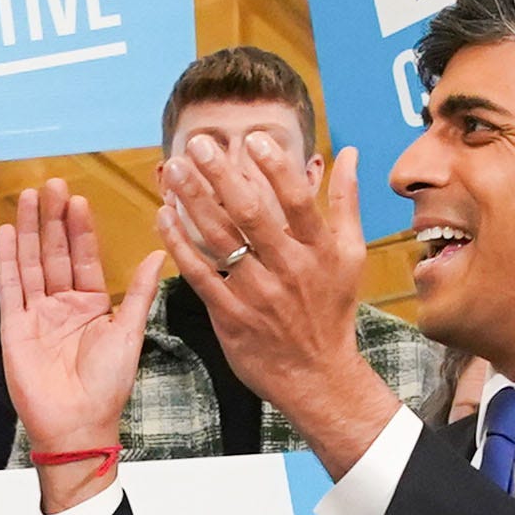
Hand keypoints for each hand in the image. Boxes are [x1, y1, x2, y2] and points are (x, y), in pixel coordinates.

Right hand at [0, 178, 157, 508]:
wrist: (78, 423)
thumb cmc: (107, 386)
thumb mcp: (129, 333)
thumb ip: (139, 293)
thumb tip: (158, 255)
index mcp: (92, 305)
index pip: (85, 258)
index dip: (80, 229)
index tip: (77, 199)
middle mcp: (63, 305)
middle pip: (54, 253)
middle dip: (52, 219)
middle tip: (51, 185)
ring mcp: (36, 315)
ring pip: (31, 263)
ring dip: (28, 231)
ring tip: (27, 198)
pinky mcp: (14, 328)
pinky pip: (11, 288)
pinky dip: (8, 260)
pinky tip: (6, 233)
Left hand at [158, 135, 396, 476]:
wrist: (316, 375)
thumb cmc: (332, 309)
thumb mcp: (350, 255)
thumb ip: (346, 202)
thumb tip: (351, 153)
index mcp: (319, 250)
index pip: (295, 201)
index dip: (274, 168)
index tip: (251, 138)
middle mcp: (288, 268)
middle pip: (249, 213)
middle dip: (220, 175)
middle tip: (196, 142)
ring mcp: (256, 292)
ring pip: (218, 239)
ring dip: (192, 200)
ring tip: (171, 168)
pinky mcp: (230, 314)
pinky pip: (199, 273)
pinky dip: (179, 243)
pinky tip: (163, 215)